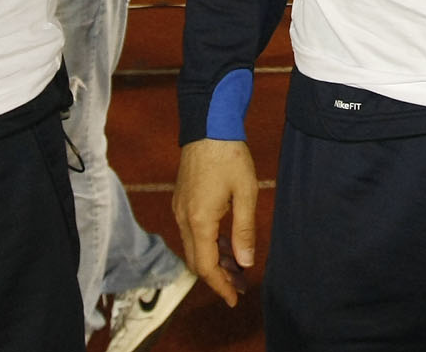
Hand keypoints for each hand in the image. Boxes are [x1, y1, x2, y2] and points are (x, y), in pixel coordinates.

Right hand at [173, 139, 259, 306]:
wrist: (208, 125)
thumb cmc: (229, 156)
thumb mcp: (246, 194)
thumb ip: (244, 231)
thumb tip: (245, 263)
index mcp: (199, 220)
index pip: (206, 267)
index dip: (220, 286)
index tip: (234, 299)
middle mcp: (183, 219)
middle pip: (197, 261)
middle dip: (218, 277)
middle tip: (240, 286)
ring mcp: (180, 209)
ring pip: (194, 247)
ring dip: (214, 260)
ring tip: (238, 266)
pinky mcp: (182, 201)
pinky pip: (192, 232)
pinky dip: (209, 244)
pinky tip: (227, 243)